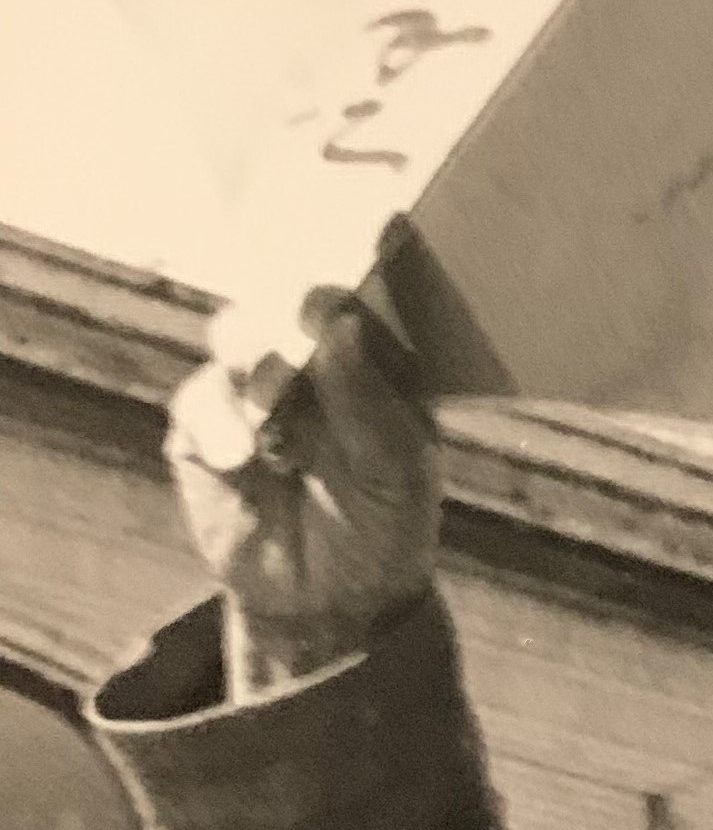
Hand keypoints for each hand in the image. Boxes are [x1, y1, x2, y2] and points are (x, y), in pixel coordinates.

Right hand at [163, 276, 440, 689]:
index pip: (365, 294)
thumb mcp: (396, 469)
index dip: (369, 257)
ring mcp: (253, 387)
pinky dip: (218, 422)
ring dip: (251, 353)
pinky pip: (199, 400)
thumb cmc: (385, 525)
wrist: (335, 602)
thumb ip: (367, 398)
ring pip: (236, 336)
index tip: (380, 227)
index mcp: (374, 360)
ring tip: (270, 391)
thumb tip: (338, 324)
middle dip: (291, 296)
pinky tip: (241, 457)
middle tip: (304, 305)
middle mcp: (310, 359)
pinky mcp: (205, 427)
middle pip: (286, 297)